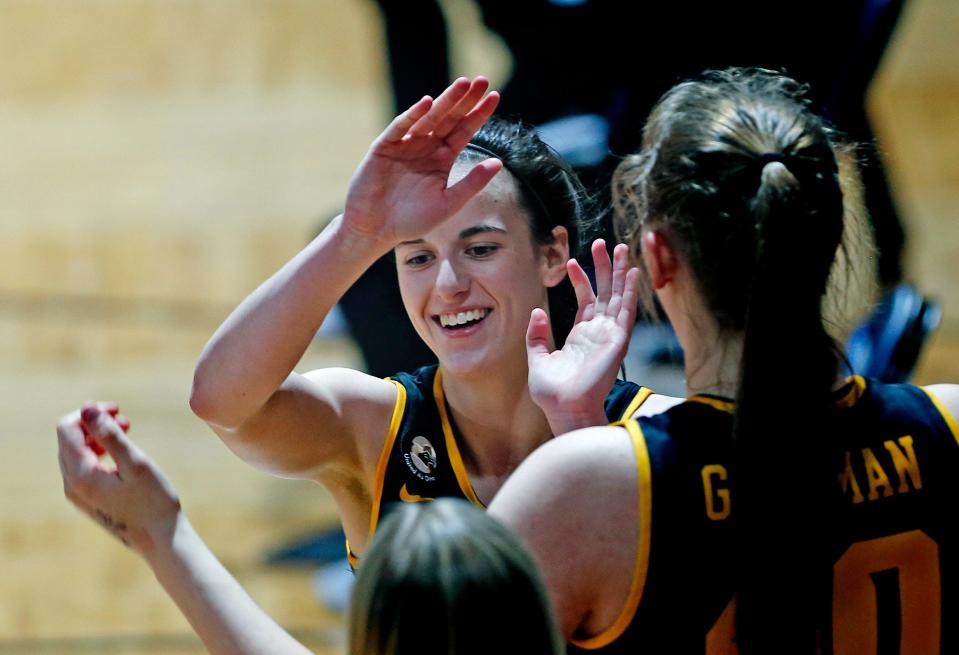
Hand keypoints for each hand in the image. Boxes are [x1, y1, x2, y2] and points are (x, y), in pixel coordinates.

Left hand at [57, 403, 180, 556]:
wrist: (160, 540)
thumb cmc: (153, 501)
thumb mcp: (135, 462)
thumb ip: (109, 434)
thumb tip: (87, 407)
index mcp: (80, 475)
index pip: (67, 429)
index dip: (90, 412)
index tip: (117, 409)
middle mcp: (71, 486)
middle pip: (69, 440)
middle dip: (94, 423)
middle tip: (126, 419)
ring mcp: (78, 495)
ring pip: (76, 453)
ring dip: (98, 437)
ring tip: (127, 432)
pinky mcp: (88, 501)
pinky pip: (83, 468)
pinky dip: (99, 453)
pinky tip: (121, 455)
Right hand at [342, 76, 501, 244]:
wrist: (375, 229)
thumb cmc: (412, 220)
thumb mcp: (448, 203)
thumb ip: (472, 183)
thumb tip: (499, 163)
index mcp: (442, 159)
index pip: (464, 131)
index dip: (479, 114)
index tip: (494, 96)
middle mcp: (425, 147)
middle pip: (450, 118)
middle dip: (465, 100)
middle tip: (482, 80)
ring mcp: (405, 144)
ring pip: (428, 117)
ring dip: (445, 100)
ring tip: (463, 84)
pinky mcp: (384, 147)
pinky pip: (400, 127)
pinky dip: (413, 115)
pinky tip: (428, 103)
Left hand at [527, 240, 638, 433]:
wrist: (564, 408)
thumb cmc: (552, 392)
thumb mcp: (537, 358)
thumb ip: (537, 335)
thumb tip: (538, 310)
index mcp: (581, 336)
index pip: (585, 300)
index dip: (581, 280)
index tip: (573, 261)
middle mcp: (598, 333)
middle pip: (605, 292)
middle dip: (605, 268)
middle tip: (603, 243)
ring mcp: (609, 335)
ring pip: (618, 296)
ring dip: (620, 273)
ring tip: (621, 247)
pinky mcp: (617, 341)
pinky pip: (626, 312)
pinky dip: (630, 292)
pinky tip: (633, 273)